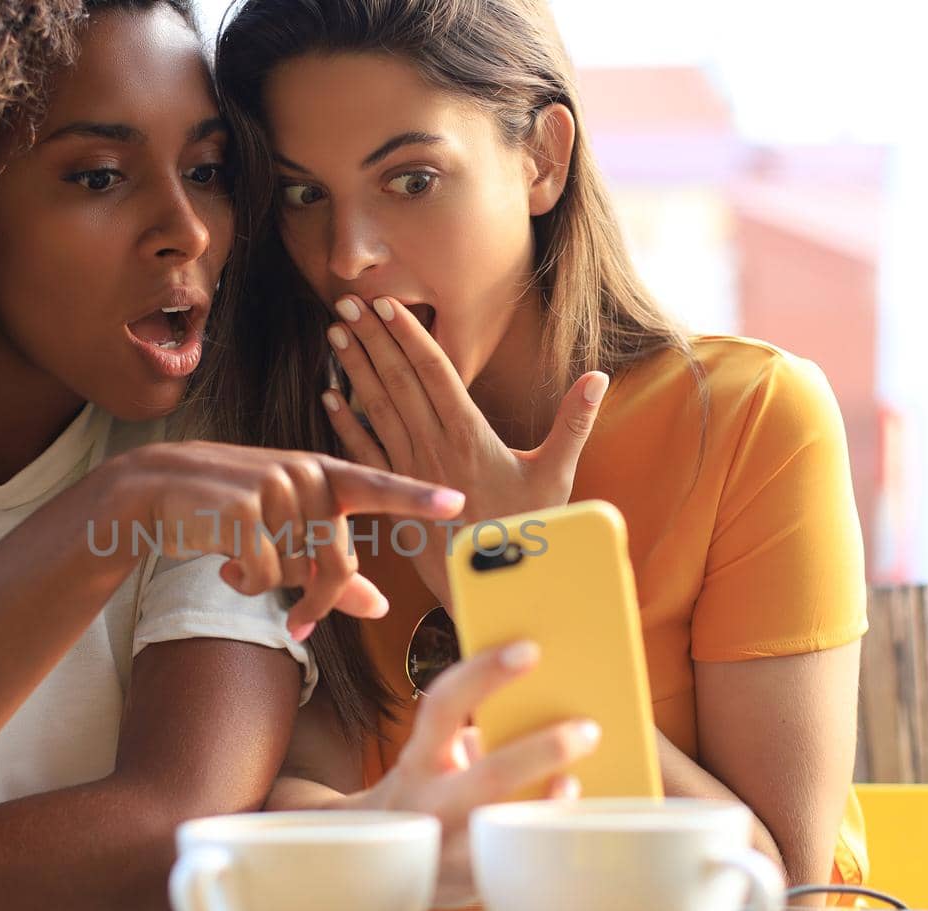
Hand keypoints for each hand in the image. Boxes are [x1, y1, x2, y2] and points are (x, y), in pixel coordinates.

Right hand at [109, 441, 465, 638]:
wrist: (155, 488)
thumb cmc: (230, 511)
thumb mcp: (285, 535)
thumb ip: (334, 569)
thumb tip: (382, 607)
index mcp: (323, 474)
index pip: (378, 485)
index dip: (417, 497)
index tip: (457, 504)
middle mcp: (303, 474)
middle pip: (338, 562)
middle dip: (318, 601)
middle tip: (297, 622)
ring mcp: (272, 487)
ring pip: (298, 572)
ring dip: (270, 587)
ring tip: (241, 565)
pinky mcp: (241, 509)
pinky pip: (264, 575)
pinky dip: (244, 583)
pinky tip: (223, 564)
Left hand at [323, 295, 606, 607]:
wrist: (495, 589)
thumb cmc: (529, 531)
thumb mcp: (557, 474)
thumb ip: (573, 422)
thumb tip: (599, 376)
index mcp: (470, 435)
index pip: (434, 373)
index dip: (410, 336)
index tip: (388, 305)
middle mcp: (434, 447)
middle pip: (398, 383)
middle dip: (373, 340)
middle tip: (350, 303)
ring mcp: (411, 471)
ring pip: (377, 411)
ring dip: (355, 371)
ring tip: (338, 335)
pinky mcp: (398, 496)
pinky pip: (365, 453)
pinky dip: (345, 424)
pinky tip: (328, 398)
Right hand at [334, 641, 598, 906]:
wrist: (380, 860)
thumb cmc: (431, 790)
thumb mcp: (435, 757)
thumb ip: (475, 734)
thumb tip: (555, 702)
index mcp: (421, 757)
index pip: (444, 704)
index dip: (484, 673)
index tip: (530, 649)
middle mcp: (430, 802)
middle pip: (489, 775)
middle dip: (541, 751)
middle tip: (589, 729)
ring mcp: (449, 850)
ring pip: (506, 830)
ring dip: (553, 807)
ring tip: (585, 781)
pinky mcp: (472, 885)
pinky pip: (518, 865)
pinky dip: (551, 842)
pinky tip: (579, 826)